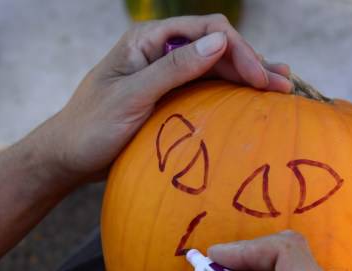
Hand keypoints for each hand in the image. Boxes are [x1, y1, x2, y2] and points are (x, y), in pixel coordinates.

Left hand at [39, 14, 291, 187]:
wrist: (68, 158)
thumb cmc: (91, 127)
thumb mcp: (132, 97)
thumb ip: (174, 68)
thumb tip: (220, 43)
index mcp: (147, 40)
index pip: (206, 30)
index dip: (239, 50)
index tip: (259, 80)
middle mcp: (160, 51)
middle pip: (216, 47)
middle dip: (251, 63)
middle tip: (283, 86)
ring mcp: (166, 75)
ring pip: (216, 68)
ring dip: (247, 76)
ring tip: (280, 88)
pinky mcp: (170, 98)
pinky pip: (206, 89)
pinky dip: (231, 93)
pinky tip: (252, 99)